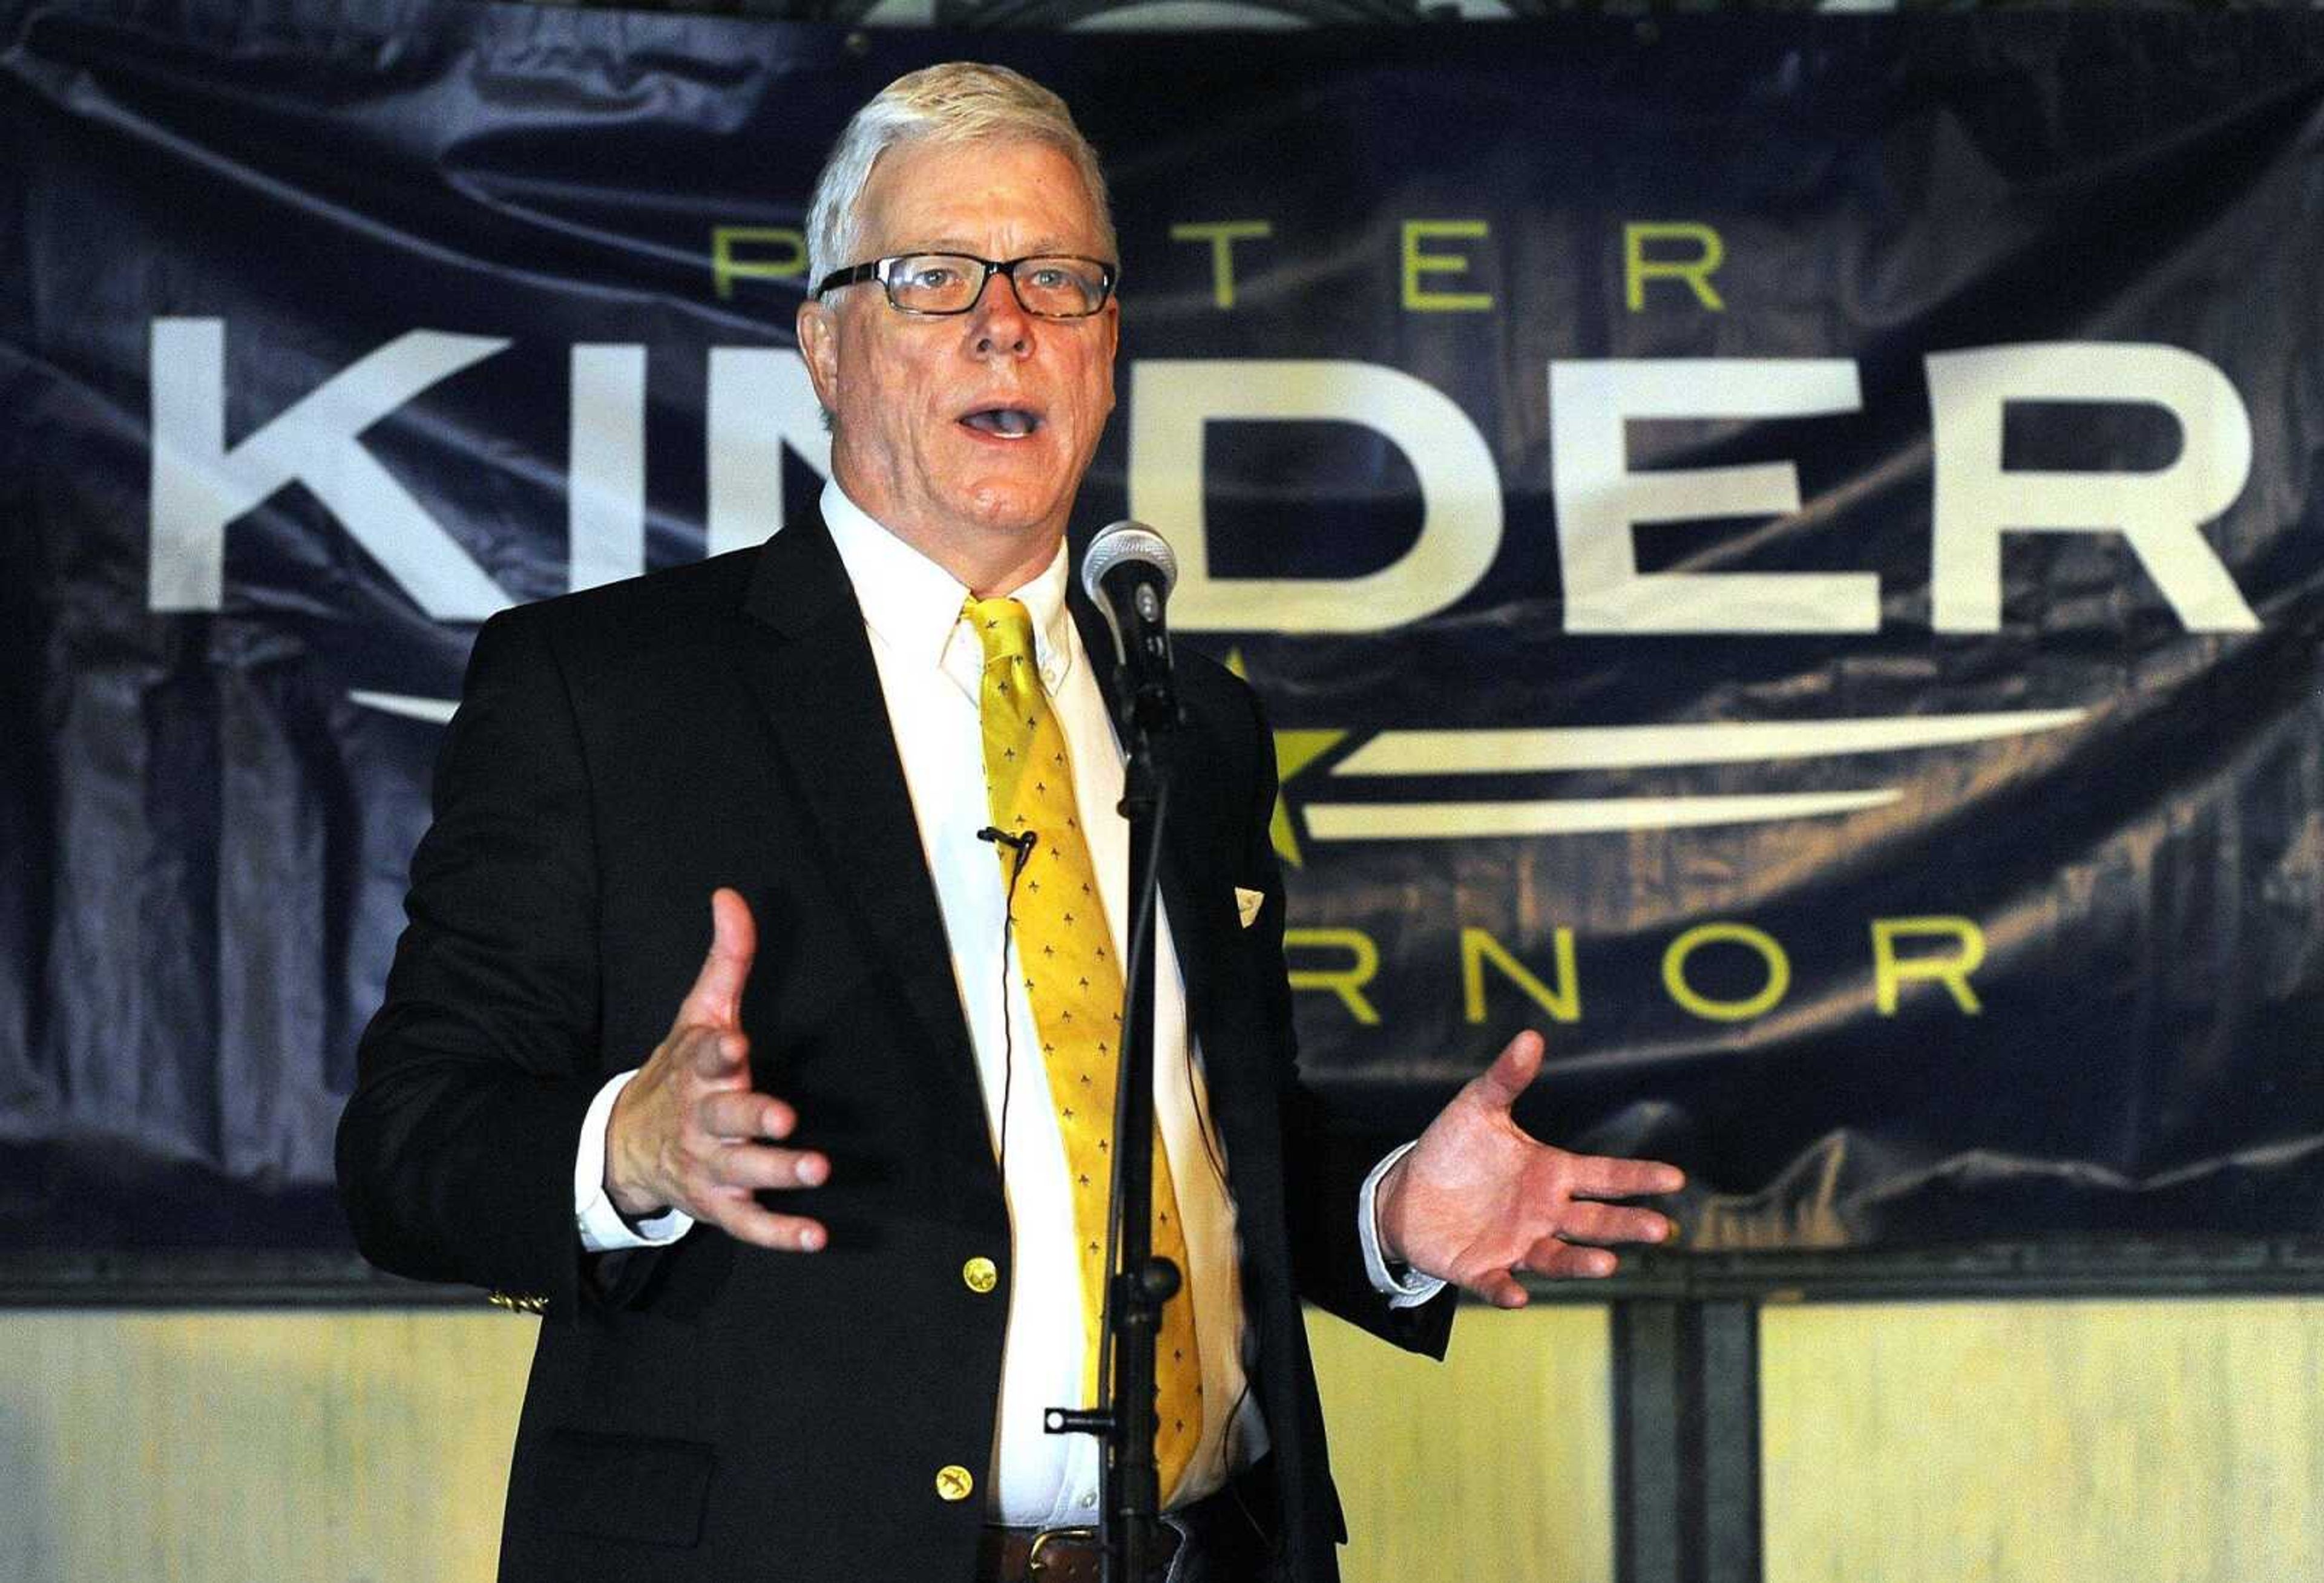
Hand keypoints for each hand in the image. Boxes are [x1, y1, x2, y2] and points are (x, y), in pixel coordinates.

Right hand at [603, 888, 828, 1250]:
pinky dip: (781, 1234)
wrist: (625, 1144)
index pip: (705, 1055)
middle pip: (725, 1117)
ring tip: (816, 1170)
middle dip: (752, 1117)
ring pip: (743, 1170)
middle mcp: (701, 1118)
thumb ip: (726, 958)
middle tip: (783, 1117)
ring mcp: (708, 1164)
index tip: (735, 1044)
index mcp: (698, 1069)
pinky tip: (816, 1236)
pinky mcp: (718, 1203)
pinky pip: (749, 1223)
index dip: (718, 1051)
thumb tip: (730, 895)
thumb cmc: (678, 1071)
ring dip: (779, 1172)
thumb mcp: (698, 1013)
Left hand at [1377, 1029, 1682, 1306]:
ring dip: (1582, 1263)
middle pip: (1595, 1222)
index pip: (1604, 1176)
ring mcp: (1517, 1244)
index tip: (1675, 1178)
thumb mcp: (1477, 1107)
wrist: (1407, 1192)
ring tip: (1608, 1264)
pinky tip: (1517, 1294)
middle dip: (1627, 1226)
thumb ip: (1506, 1079)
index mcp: (1551, 1174)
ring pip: (1558, 1257)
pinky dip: (1507, 1290)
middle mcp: (1544, 1213)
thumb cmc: (1453, 1149)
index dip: (1638, 1178)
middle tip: (1661, 1229)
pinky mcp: (1482, 1268)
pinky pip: (1498, 1282)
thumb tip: (1531, 1036)